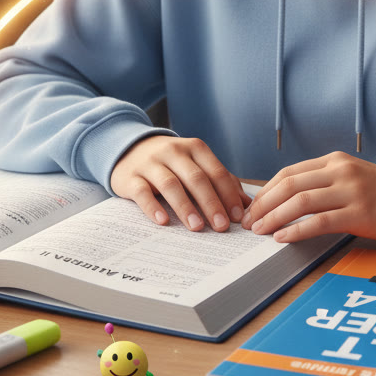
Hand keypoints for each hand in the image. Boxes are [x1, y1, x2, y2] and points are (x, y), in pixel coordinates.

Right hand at [110, 135, 249, 231]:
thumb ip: (220, 180)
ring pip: (170, 184)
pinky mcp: (130, 177)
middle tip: (222, 227)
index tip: (238, 217)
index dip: (228, 195)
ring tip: (197, 227)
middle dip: (211, 203)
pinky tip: (163, 222)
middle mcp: (174, 152)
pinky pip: (142, 192)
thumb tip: (245, 204)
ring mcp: (151, 163)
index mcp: (195, 148)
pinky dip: (153, 207)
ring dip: (185, 206)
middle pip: (196, 178)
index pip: (216, 172)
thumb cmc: (171, 162)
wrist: (129, 149)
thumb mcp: (195, 164)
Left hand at [243, 152, 375, 243]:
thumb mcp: (346, 177)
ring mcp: (351, 191)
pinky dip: (297, 230)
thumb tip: (278, 200)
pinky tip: (283, 239)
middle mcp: (340, 172)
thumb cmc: (374, 192)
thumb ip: (318, 182)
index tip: (252, 207)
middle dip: (265, 204)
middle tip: (250, 221)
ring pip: (302, 202)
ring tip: (261, 231)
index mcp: (333, 160)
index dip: (266, 191)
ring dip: (275, 218)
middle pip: (291, 185)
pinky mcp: (359, 214)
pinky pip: (320, 222)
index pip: (289, 172)